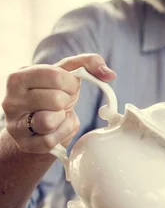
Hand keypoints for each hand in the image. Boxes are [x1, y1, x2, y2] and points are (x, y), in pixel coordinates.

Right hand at [1, 54, 115, 153]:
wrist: (39, 124)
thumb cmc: (54, 94)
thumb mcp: (67, 74)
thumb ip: (89, 63)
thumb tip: (110, 74)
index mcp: (19, 76)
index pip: (57, 77)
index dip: (70, 84)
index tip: (67, 88)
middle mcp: (10, 99)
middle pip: (56, 100)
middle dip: (66, 102)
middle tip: (60, 103)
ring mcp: (14, 124)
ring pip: (49, 121)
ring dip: (62, 119)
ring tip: (57, 116)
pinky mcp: (24, 144)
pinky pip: (51, 140)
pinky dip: (62, 134)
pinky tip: (56, 129)